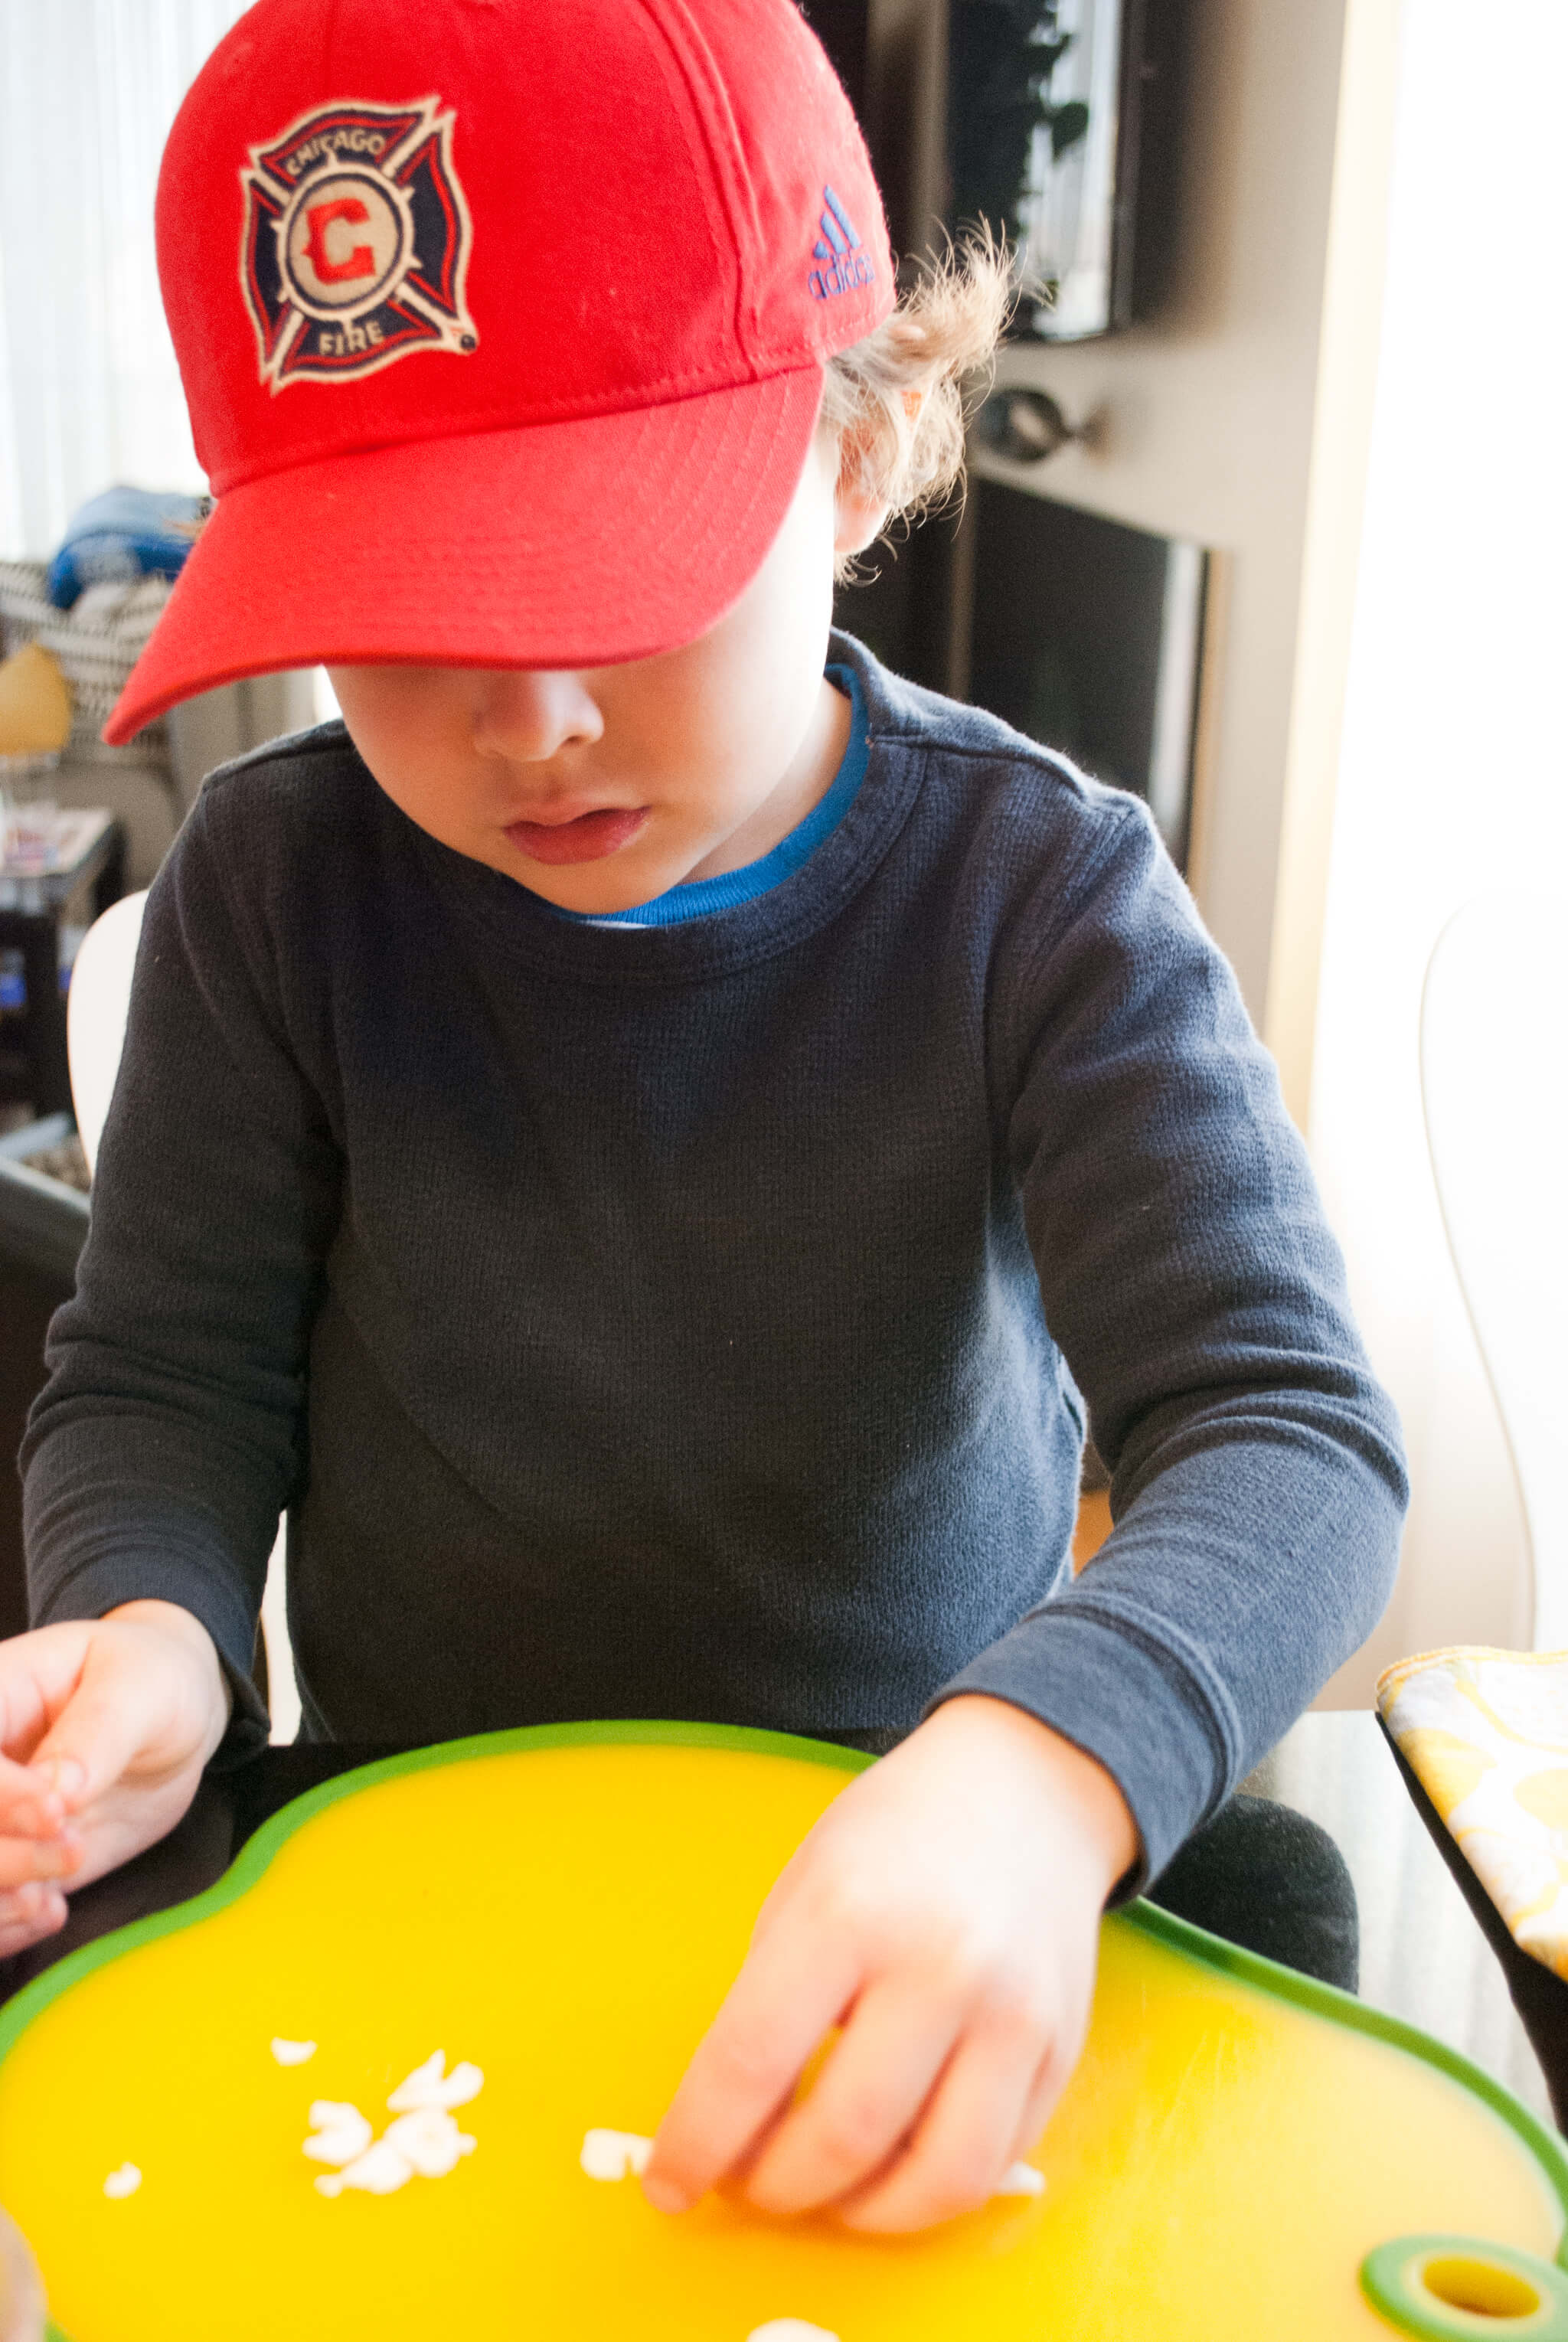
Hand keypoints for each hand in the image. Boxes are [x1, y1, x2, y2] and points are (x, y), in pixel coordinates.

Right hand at [0, 1602, 231, 1957]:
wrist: (176, 1718)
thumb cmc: (151, 1680)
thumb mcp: (137, 1689)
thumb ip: (98, 1733)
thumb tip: (58, 1788)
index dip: (1, 1794)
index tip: (58, 1810)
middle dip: (1, 1855)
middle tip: (70, 1848)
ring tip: (53, 1894)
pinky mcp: (13, 1857)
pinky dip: (4, 1928)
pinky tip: (50, 1910)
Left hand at [644, 1694, 1137, 2233]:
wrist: (1027, 1791)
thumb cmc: (898, 1837)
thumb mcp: (805, 1887)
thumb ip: (769, 2002)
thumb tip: (731, 2126)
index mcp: (848, 1913)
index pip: (752, 2060)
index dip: (698, 2142)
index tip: (669, 2184)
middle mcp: (939, 1967)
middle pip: (843, 2135)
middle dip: (774, 2187)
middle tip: (747, 2182)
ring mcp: (1012, 2017)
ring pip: (934, 2180)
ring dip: (860, 2211)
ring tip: (824, 2189)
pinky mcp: (1060, 2053)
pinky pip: (992, 2166)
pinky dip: (931, 2189)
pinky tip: (895, 2161)